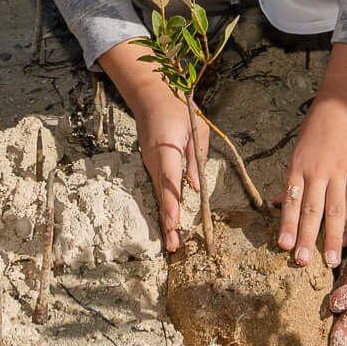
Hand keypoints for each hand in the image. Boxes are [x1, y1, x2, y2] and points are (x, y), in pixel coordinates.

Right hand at [128, 81, 209, 253]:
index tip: (173, 223)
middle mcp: (153, 162)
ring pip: (159, 196)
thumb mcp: (196, 129)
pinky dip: (163, 207)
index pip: (169, 182)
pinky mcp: (150, 166)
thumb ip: (197, 157)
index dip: (171, 204)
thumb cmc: (177, 111)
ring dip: (165, 219)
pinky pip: (158, 189)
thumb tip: (195, 186)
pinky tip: (168, 223)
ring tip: (172, 243)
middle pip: (161, 196)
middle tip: (173, 247)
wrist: (150, 99)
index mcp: (165, 151)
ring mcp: (149, 165)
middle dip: (167, 222)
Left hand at [279, 94, 346, 268]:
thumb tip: (279, 203)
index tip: (285, 246)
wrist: (342, 103)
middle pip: (312, 210)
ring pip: (336, 209)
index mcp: (299, 167)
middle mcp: (318, 171)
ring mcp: (340, 171)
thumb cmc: (316, 128)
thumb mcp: (297, 151)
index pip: (292, 201)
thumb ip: (292, 179)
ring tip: (332, 260)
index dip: (288, 224)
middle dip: (307, 238)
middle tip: (303, 262)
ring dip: (333, 237)